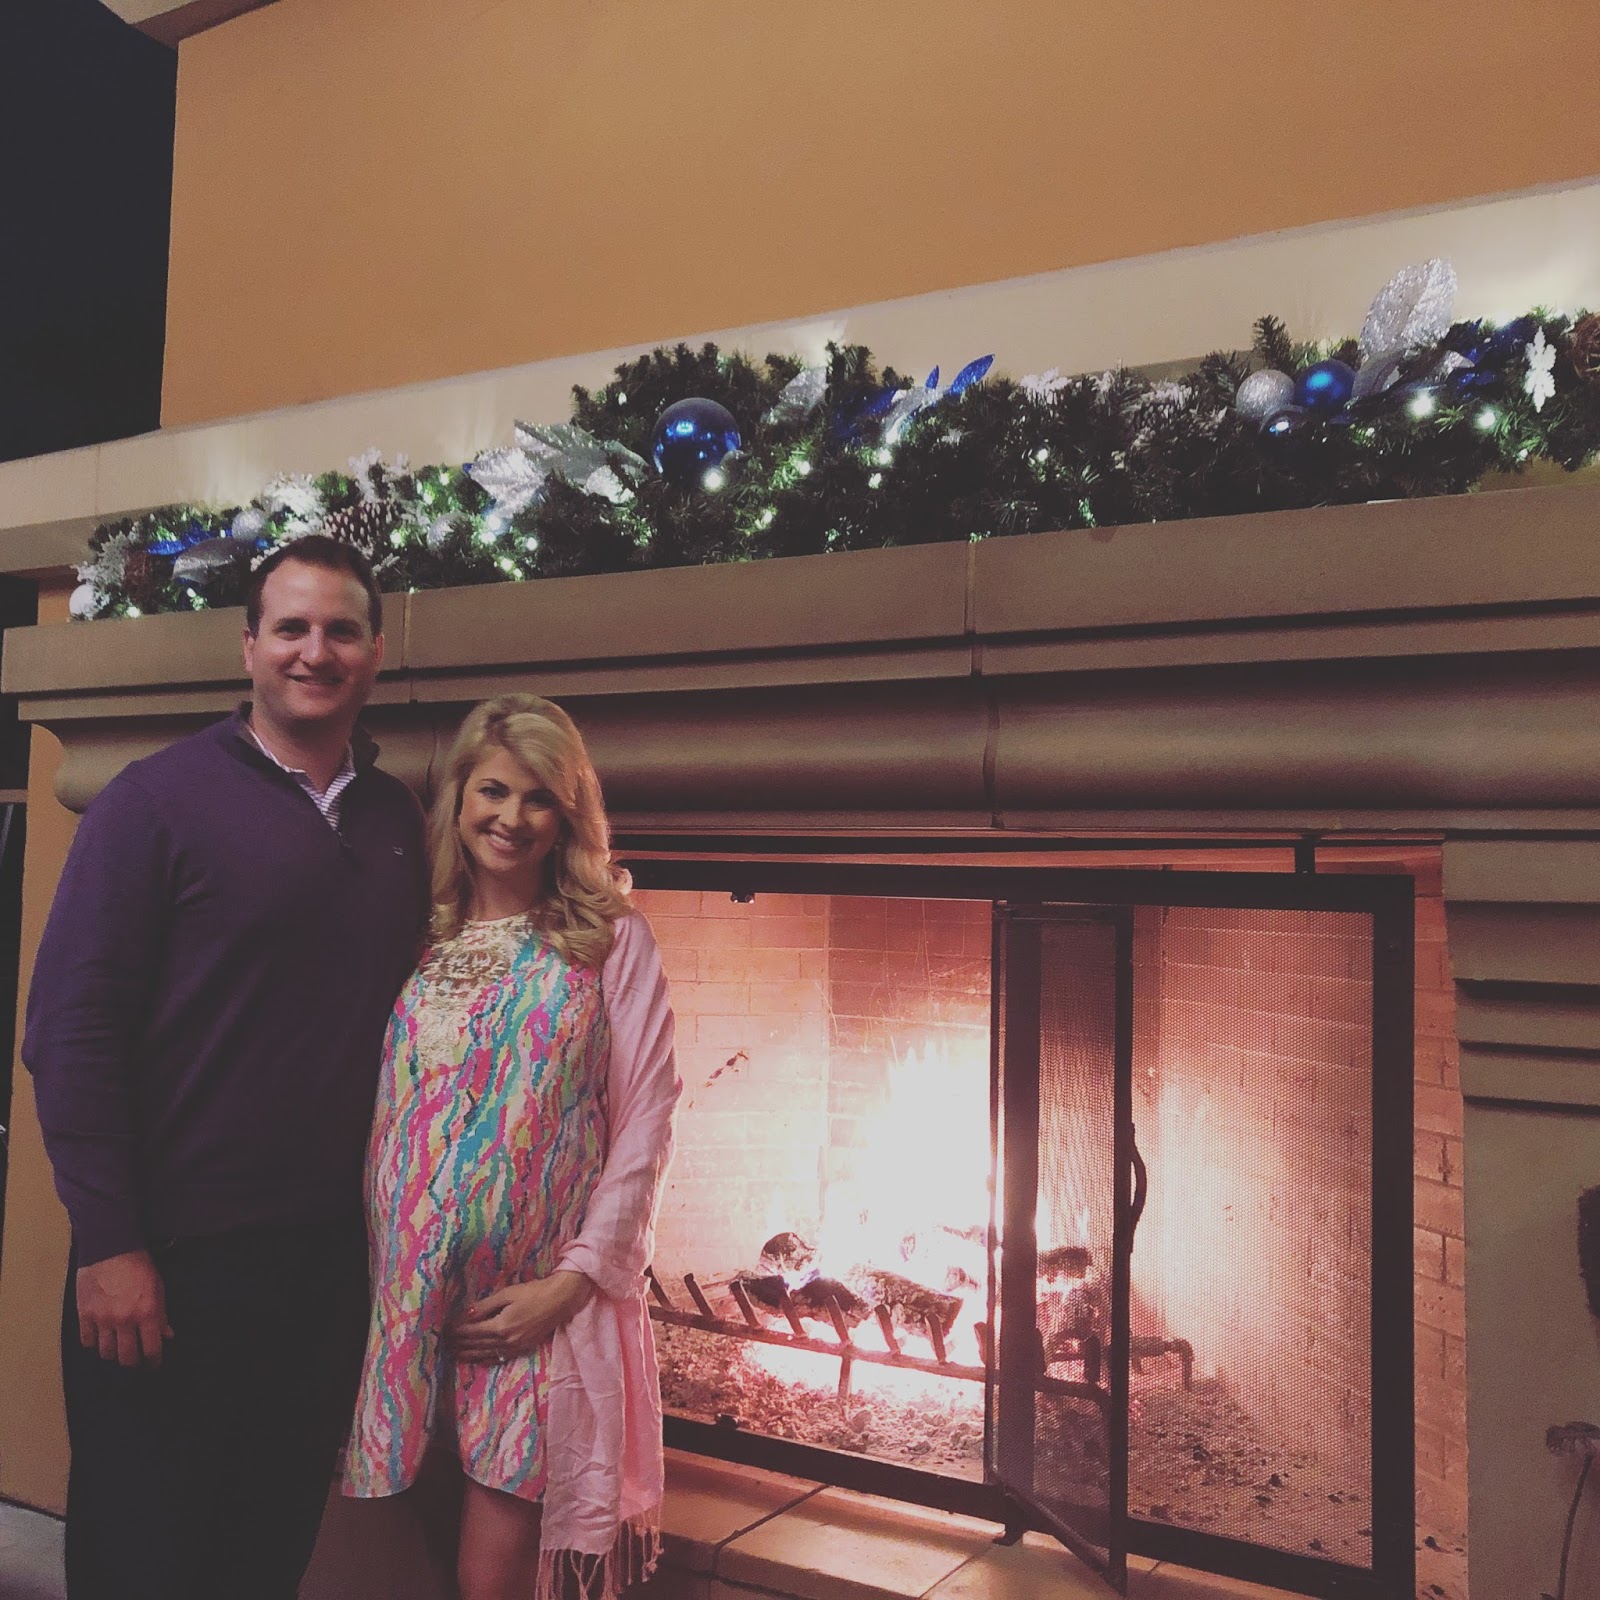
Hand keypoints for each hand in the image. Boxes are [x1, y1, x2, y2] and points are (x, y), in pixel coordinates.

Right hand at [77, 1250, 172, 1367]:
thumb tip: (166, 1336)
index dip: (153, 1361)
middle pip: (127, 1357)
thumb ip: (162, 1314)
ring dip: (113, 1354)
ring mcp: (103, 1319)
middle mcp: (124, 1320)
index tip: (153, 1364)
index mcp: (147, 1313)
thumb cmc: (139, 1266)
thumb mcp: (158, 1288)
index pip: (151, 1349)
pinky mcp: (85, 1315)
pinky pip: (87, 1341)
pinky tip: (100, 1338)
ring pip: (106, 1353)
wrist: (111, 1248)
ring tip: (117, 1349)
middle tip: (135, 1360)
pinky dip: (94, 1343)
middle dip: (133, 1362)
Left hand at [445, 1271, 593, 1363]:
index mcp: (500, 1326)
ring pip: (484, 1353)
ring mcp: (513, 1348)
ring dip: (467, 1353)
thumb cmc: (533, 1293)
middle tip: (444, 1342)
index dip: (456, 1330)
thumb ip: (485, 1305)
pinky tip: (476, 1358)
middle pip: (475, 1344)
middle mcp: (505, 1341)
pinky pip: (497, 1358)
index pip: (471, 1331)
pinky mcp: (520, 1349)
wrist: (559, 1301)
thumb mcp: (508, 1294)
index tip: (445, 1327)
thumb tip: (466, 1314)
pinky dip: (484, 1358)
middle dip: (458, 1343)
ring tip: (453, 1352)